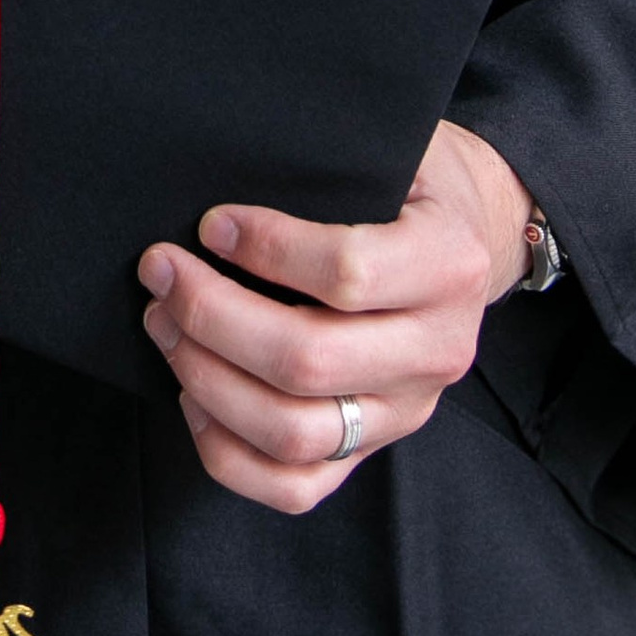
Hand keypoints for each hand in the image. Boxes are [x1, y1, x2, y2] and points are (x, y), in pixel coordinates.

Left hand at [136, 120, 532, 514]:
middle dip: (213, 316)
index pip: (348, 273)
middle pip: (308, 360)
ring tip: (164, 324)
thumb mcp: (395, 149)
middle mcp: (438, 350)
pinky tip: (192, 394)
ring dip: (208, 380)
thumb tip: (230, 179)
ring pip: (294, 432)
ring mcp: (405, 410)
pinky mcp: (373, 449)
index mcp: (450, 265)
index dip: (266, 249)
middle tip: (161, 272)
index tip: (209, 224)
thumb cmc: (414, 183)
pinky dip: (228, 450)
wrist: (473, 237)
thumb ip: (331, 163)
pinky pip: (295, 487)